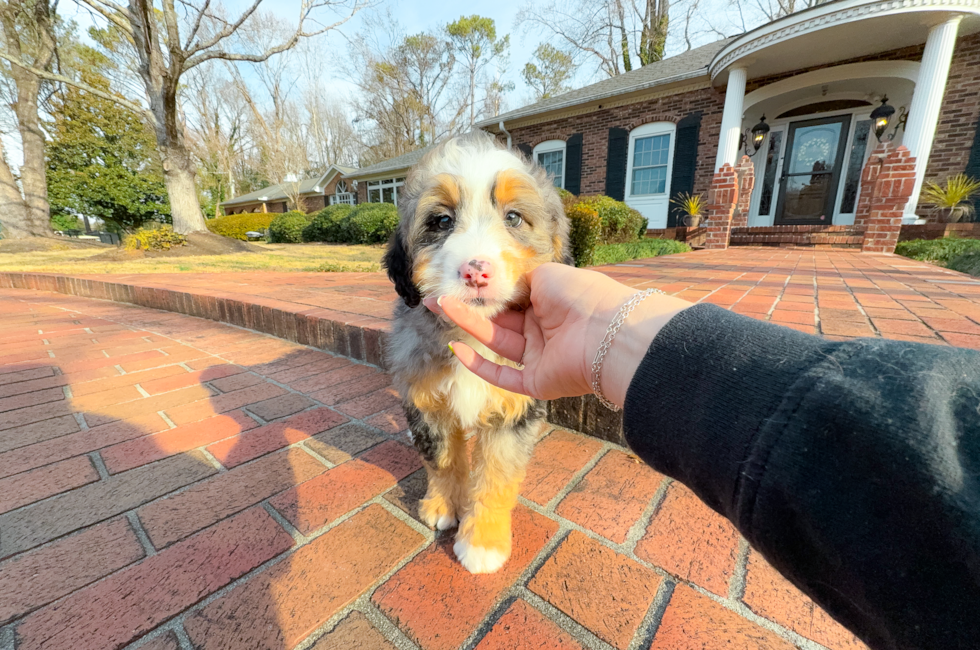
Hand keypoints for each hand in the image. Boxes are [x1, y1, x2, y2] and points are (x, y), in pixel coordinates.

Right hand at [424, 263, 690, 406]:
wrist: (608, 333)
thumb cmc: (581, 296)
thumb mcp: (545, 275)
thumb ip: (519, 280)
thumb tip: (498, 284)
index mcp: (550, 301)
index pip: (512, 297)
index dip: (485, 292)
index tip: (458, 283)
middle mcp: (544, 329)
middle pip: (500, 320)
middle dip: (469, 308)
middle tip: (437, 297)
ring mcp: (540, 356)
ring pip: (497, 342)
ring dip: (469, 326)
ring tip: (441, 308)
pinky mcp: (537, 382)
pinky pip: (504, 375)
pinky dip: (480, 366)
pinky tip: (458, 350)